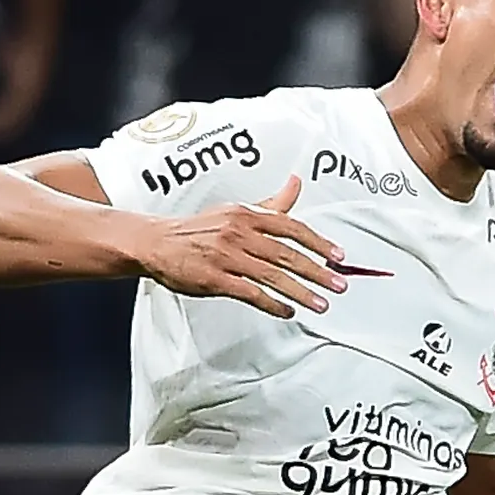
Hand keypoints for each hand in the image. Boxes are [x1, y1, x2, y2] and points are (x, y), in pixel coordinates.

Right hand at [131, 175, 344, 316]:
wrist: (155, 242)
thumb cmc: (199, 229)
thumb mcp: (235, 210)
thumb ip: (270, 204)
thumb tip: (296, 183)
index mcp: (246, 215)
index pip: (291, 227)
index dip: (318, 242)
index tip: (338, 256)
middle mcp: (239, 233)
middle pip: (287, 254)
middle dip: (317, 272)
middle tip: (339, 286)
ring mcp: (226, 256)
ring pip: (273, 276)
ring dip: (301, 292)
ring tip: (321, 305)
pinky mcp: (214, 278)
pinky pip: (251, 293)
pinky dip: (273, 304)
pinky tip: (288, 311)